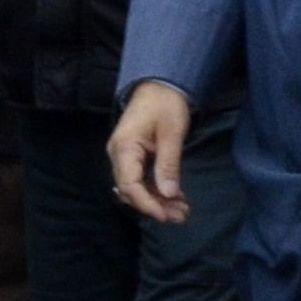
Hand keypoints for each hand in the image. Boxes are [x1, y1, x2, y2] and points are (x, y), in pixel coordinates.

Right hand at [110, 81, 193, 224]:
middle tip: (181, 216)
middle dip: (155, 205)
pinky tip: (176, 197)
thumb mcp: (171, 134)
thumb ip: (168, 165)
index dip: (147, 204)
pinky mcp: (133, 156)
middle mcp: (118, 154)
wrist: (161, 84)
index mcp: (124, 148)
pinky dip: (157, 189)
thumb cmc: (166, 104)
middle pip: (131, 190)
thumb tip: (168, 194)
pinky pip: (141, 178)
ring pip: (137, 187)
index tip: (166, 215)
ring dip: (158, 200)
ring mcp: (124, 155)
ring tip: (182, 210)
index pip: (129, 185)